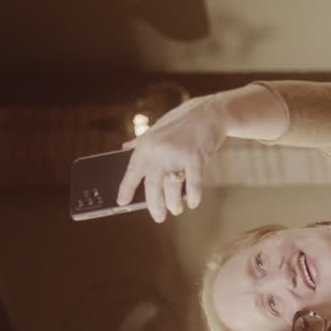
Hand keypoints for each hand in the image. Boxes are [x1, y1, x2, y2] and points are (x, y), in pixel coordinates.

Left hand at [117, 94, 226, 221]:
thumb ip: (141, 142)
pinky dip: (193, 197)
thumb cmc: (182, 122)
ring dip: (174, 204)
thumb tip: (124, 149)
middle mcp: (158, 152)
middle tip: (158, 218)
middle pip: (152, 187)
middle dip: (155, 206)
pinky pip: (193, 185)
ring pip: (172, 189)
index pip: (132, 171)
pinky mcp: (196, 159)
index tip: (121, 202)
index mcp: (146, 145)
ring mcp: (177, 155)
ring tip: (177, 210)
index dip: (126, 189)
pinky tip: (193, 203)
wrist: (209, 113)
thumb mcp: (157, 129)